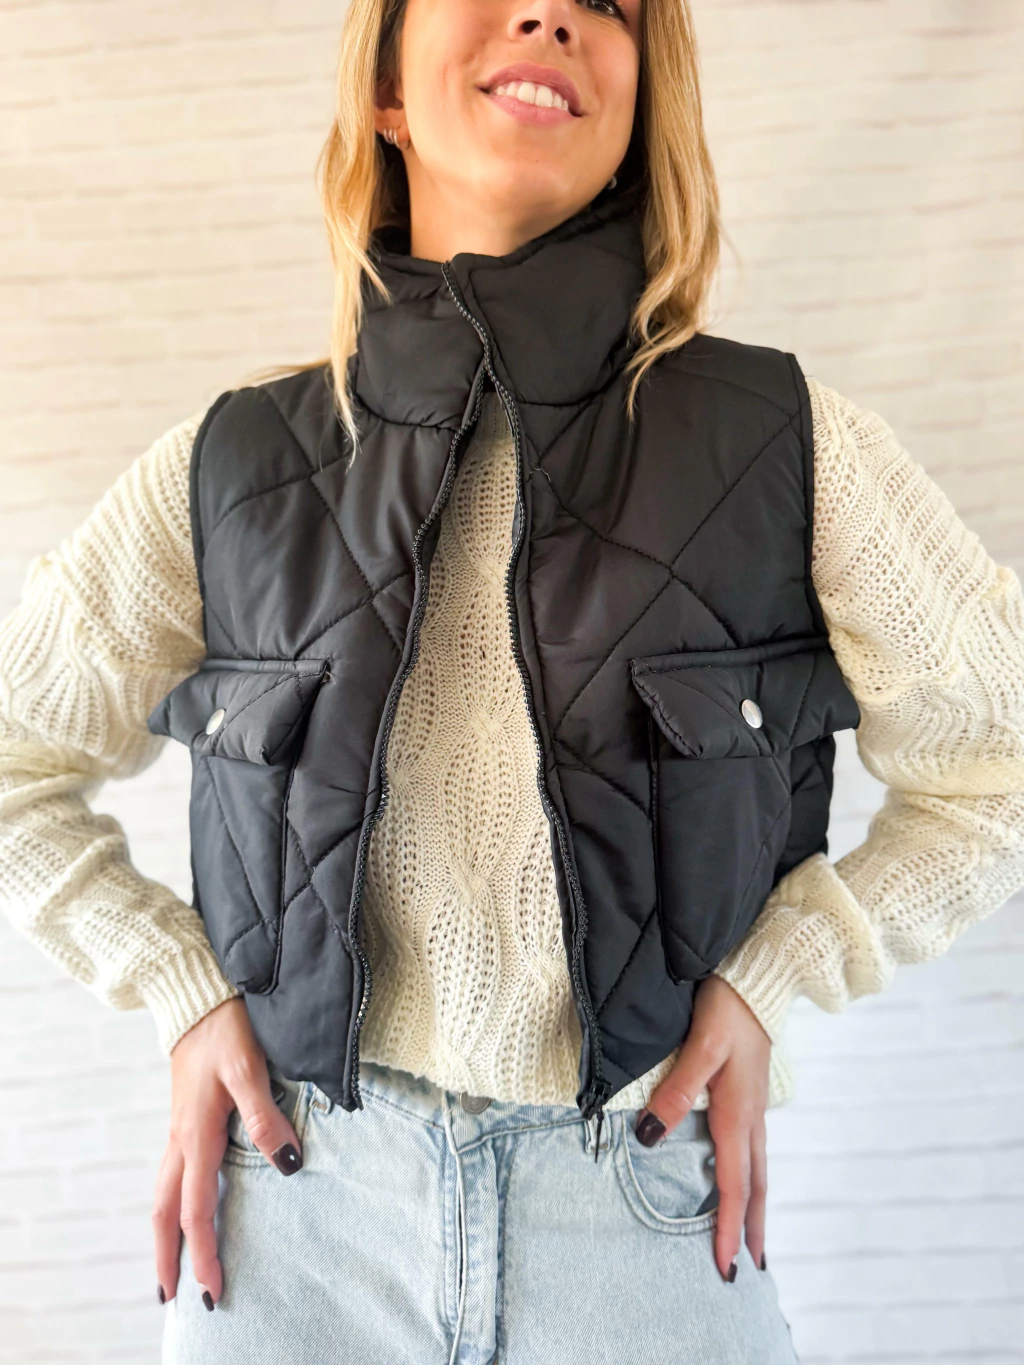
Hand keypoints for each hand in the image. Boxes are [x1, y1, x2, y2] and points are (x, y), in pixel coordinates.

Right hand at [152, 997, 303, 1309]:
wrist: (197, 996)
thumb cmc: (225, 1028)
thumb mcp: (249, 1068)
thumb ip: (265, 1116)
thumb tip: (287, 1164)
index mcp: (196, 1133)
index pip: (195, 1208)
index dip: (203, 1251)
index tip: (211, 1289)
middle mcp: (181, 1138)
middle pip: (165, 1212)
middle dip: (169, 1257)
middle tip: (173, 1300)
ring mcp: (179, 1129)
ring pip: (163, 1194)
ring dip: (166, 1235)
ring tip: (171, 1268)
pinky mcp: (184, 1118)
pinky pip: (171, 1174)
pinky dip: (171, 1204)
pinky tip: (183, 1209)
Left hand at [633, 975, 770, 1280]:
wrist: (756, 978)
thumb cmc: (727, 1008)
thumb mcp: (701, 1047)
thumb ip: (677, 1092)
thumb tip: (648, 1137)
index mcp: (738, 1114)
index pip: (734, 1186)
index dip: (727, 1228)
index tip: (725, 1267)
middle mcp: (751, 1118)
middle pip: (754, 1187)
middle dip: (750, 1230)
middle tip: (748, 1270)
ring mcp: (754, 1107)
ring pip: (756, 1170)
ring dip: (753, 1207)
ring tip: (751, 1239)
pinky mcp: (749, 1094)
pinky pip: (752, 1149)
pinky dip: (750, 1177)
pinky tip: (741, 1177)